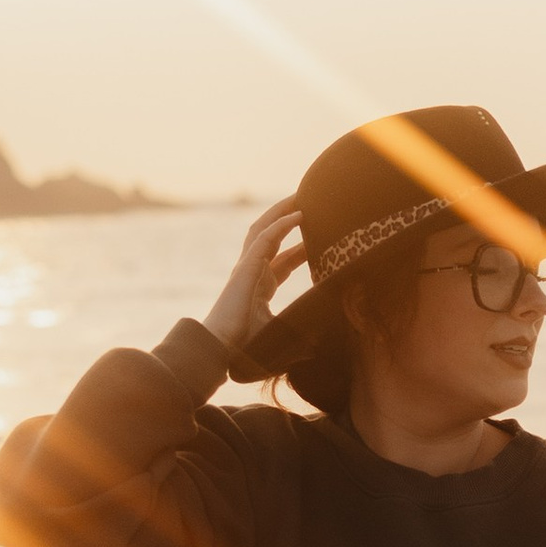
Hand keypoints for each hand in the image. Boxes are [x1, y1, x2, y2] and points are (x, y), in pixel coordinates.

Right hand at [203, 195, 306, 354]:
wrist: (222, 351)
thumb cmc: (245, 348)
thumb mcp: (278, 335)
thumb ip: (296, 336)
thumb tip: (317, 344)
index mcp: (260, 286)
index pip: (284, 260)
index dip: (301, 248)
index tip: (323, 239)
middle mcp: (253, 272)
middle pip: (271, 235)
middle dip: (288, 218)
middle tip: (312, 204)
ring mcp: (247, 267)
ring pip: (264, 228)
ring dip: (283, 211)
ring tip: (303, 196)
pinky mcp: (246, 268)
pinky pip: (264, 238)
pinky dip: (281, 225)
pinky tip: (299, 215)